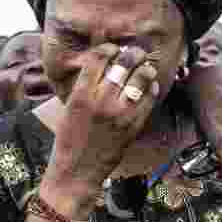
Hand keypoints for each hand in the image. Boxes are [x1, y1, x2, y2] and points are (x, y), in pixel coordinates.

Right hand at [41, 44, 158, 216]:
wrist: (76, 172)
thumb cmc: (69, 140)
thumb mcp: (69, 108)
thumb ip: (83, 87)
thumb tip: (101, 65)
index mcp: (81, 94)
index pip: (99, 58)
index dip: (109, 49)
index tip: (113, 50)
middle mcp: (101, 101)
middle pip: (123, 64)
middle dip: (132, 54)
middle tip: (135, 53)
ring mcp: (119, 114)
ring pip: (140, 79)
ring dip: (145, 69)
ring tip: (145, 68)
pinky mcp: (132, 127)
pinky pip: (149, 100)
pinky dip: (152, 89)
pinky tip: (150, 86)